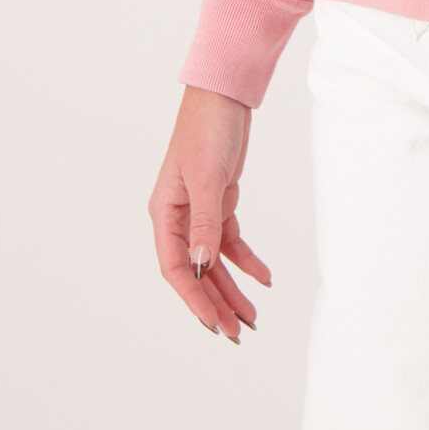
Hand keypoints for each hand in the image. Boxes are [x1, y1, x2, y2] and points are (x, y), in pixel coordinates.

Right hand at [148, 84, 273, 340]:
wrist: (224, 96)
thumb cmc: (206, 131)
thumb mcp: (206, 177)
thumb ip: (205, 223)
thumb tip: (203, 266)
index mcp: (164, 214)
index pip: (176, 267)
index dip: (193, 297)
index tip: (212, 323)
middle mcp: (178, 218)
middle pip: (196, 271)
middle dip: (215, 302)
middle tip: (235, 333)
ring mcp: (199, 212)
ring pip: (214, 262)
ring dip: (232, 288)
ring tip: (251, 317)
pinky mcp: (219, 203)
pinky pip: (230, 241)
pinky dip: (246, 260)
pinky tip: (263, 278)